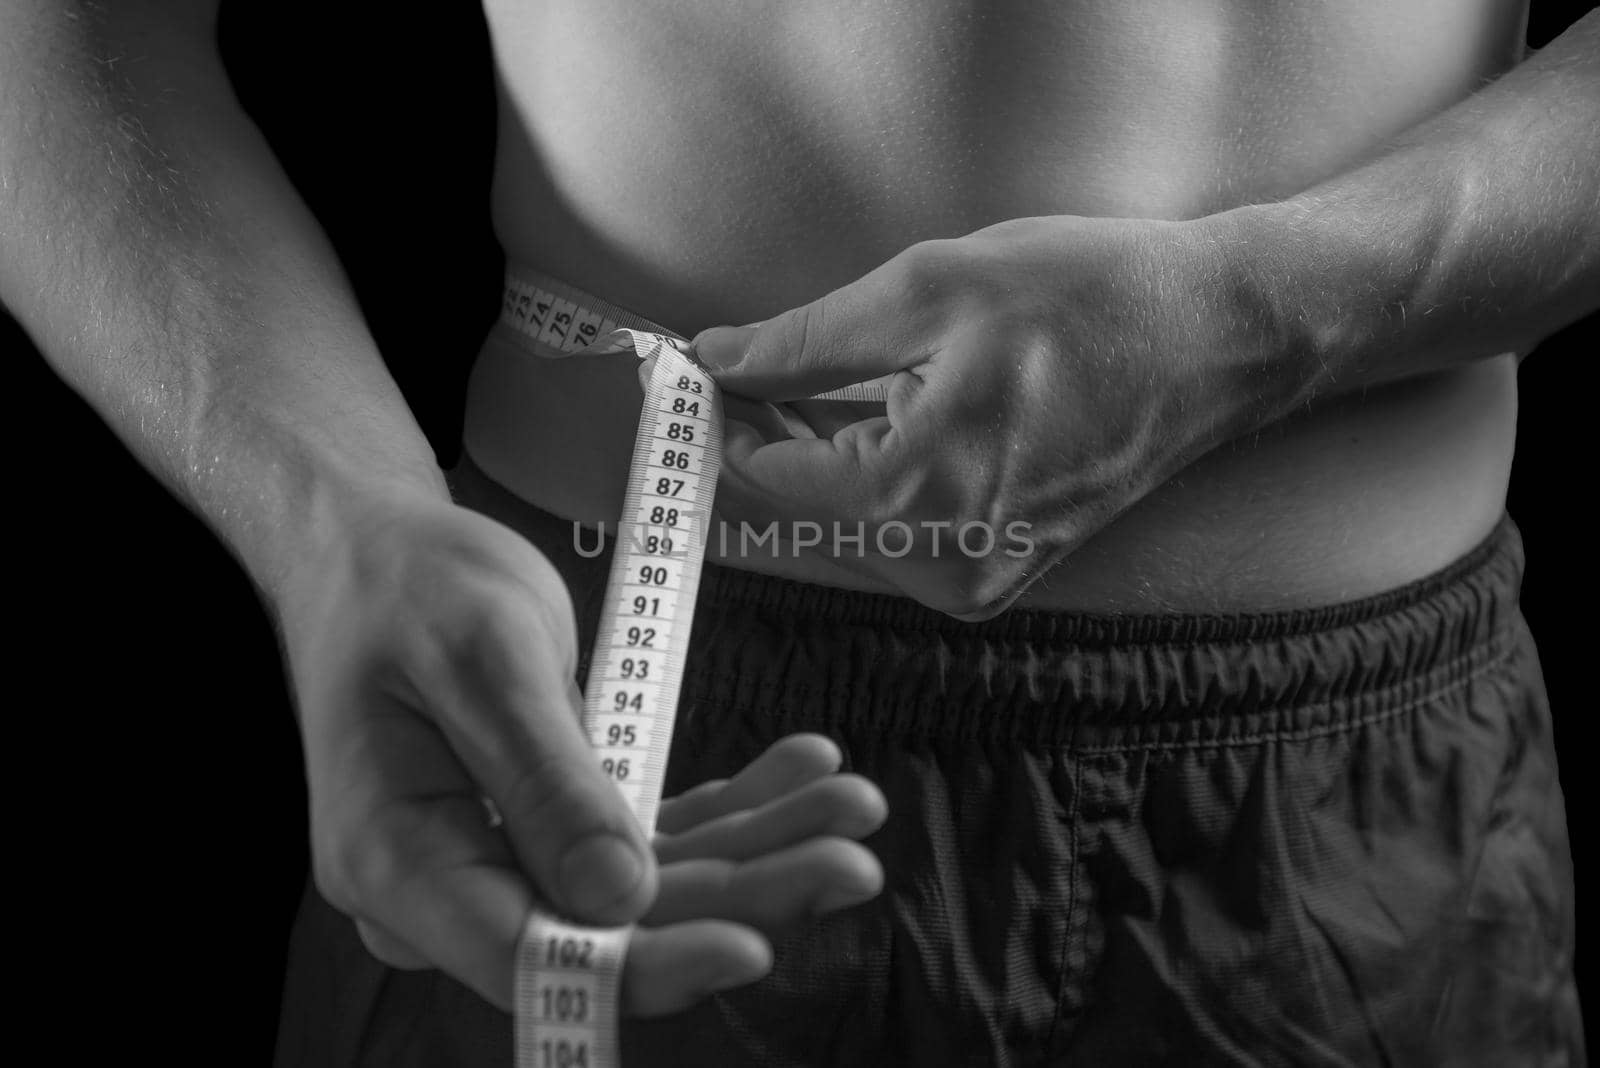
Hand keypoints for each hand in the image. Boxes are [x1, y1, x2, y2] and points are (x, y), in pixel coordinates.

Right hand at [278, 487, 885, 1013]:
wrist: (377, 554)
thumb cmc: (413, 586)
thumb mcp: (485, 659)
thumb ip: (546, 782)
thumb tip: (620, 900)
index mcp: (398, 863)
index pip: (533, 952)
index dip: (648, 964)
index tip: (756, 947)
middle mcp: (448, 890)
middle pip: (614, 927)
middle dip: (744, 895)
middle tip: (854, 854)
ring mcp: (504, 864)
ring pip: (650, 885)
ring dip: (758, 847)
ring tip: (853, 802)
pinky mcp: (549, 832)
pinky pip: (650, 838)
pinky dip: (729, 808)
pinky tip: (804, 769)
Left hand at [693, 216, 1271, 618]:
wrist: (1219, 337)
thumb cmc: (1090, 299)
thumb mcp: (930, 290)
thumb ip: (807, 341)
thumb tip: (719, 360)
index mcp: (917, 498)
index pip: (769, 478)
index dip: (725, 421)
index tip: (700, 372)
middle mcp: (944, 566)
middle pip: (807, 509)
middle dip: (772, 435)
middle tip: (749, 363)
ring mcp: (981, 581)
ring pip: (853, 524)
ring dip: (824, 456)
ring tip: (822, 380)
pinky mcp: (1007, 573)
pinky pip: (903, 533)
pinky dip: (878, 478)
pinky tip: (889, 414)